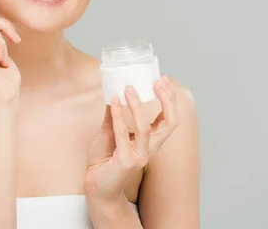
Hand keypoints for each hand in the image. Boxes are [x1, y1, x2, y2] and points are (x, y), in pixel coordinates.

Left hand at [84, 75, 179, 201]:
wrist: (97, 188)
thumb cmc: (104, 162)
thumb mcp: (110, 133)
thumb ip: (113, 116)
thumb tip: (113, 94)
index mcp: (151, 142)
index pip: (170, 119)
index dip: (169, 99)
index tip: (161, 80)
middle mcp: (150, 149)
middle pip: (170, 123)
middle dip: (167, 100)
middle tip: (158, 81)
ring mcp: (139, 156)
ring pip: (145, 127)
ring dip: (136, 105)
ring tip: (128, 88)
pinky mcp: (124, 161)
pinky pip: (122, 135)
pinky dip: (118, 116)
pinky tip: (114, 101)